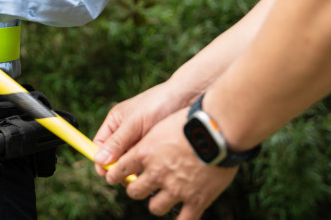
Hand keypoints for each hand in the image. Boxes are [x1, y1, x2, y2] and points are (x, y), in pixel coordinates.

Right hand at [93, 80, 191, 178]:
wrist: (186, 97)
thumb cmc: (157, 104)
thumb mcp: (134, 123)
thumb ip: (117, 142)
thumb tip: (99, 160)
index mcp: (115, 123)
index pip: (100, 145)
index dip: (102, 160)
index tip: (108, 173)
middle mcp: (125, 133)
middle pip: (114, 157)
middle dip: (119, 169)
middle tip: (128, 179)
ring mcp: (140, 141)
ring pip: (130, 162)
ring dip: (133, 171)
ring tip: (142, 177)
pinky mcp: (154, 148)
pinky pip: (145, 163)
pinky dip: (146, 169)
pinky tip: (153, 172)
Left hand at [107, 109, 238, 218]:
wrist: (219, 130)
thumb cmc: (191, 120)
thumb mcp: (161, 126)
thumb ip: (147, 142)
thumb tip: (134, 152)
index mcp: (145, 152)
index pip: (119, 169)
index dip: (114, 175)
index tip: (112, 177)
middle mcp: (156, 173)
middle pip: (134, 191)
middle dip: (136, 189)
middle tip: (140, 186)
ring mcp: (176, 189)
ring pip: (155, 207)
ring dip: (157, 202)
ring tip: (163, 198)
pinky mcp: (196, 200)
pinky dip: (182, 219)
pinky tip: (182, 215)